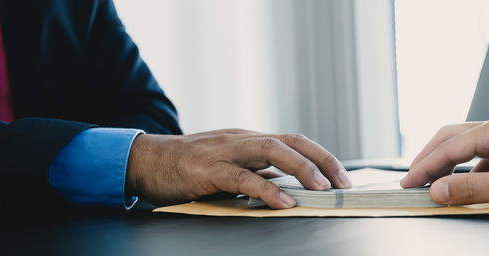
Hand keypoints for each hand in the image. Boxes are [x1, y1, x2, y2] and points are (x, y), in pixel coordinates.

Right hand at [125, 129, 351, 207]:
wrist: (146, 160)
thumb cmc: (188, 166)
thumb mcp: (229, 165)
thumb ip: (256, 170)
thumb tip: (287, 184)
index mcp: (249, 139)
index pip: (294, 140)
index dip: (321, 156)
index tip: (341, 176)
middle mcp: (242, 139)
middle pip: (291, 140)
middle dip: (321, 159)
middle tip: (342, 183)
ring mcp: (226, 151)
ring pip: (272, 151)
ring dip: (302, 168)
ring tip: (321, 188)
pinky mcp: (208, 168)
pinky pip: (243, 177)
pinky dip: (267, 189)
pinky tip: (284, 202)